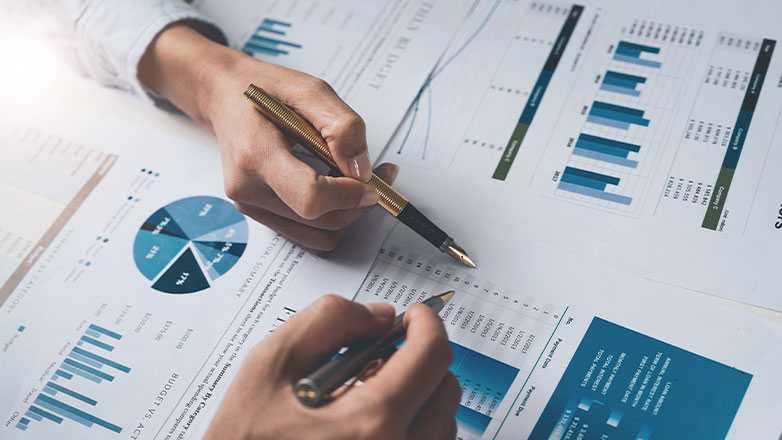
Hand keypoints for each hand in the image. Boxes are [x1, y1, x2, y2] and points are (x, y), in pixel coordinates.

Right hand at [139, 24, 398, 251]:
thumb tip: (363, 170)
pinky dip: (333, 218)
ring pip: (319, 235)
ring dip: (350, 214)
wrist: (225, 97)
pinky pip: (308, 234)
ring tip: (363, 182)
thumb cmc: (265, 90)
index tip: (372, 181)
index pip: (309, 198)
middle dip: (360, 203)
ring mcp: (251, 206)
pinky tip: (341, 191)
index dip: (348, 196)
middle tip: (382, 175)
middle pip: (320, 220)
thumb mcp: (310, 89)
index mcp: (255, 154)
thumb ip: (342, 127)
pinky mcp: (260, 214)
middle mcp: (248, 188)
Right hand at [204, 295, 460, 439]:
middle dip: (420, 359)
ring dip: (417, 395)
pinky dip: (411, 425)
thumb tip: (377, 315)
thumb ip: (328, 322)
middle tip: (383, 353)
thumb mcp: (269, 365)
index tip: (415, 315)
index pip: (432, 356)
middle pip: (445, 389)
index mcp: (371, 423)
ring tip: (366, 393)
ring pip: (441, 423)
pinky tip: (368, 421)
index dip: (427, 323)